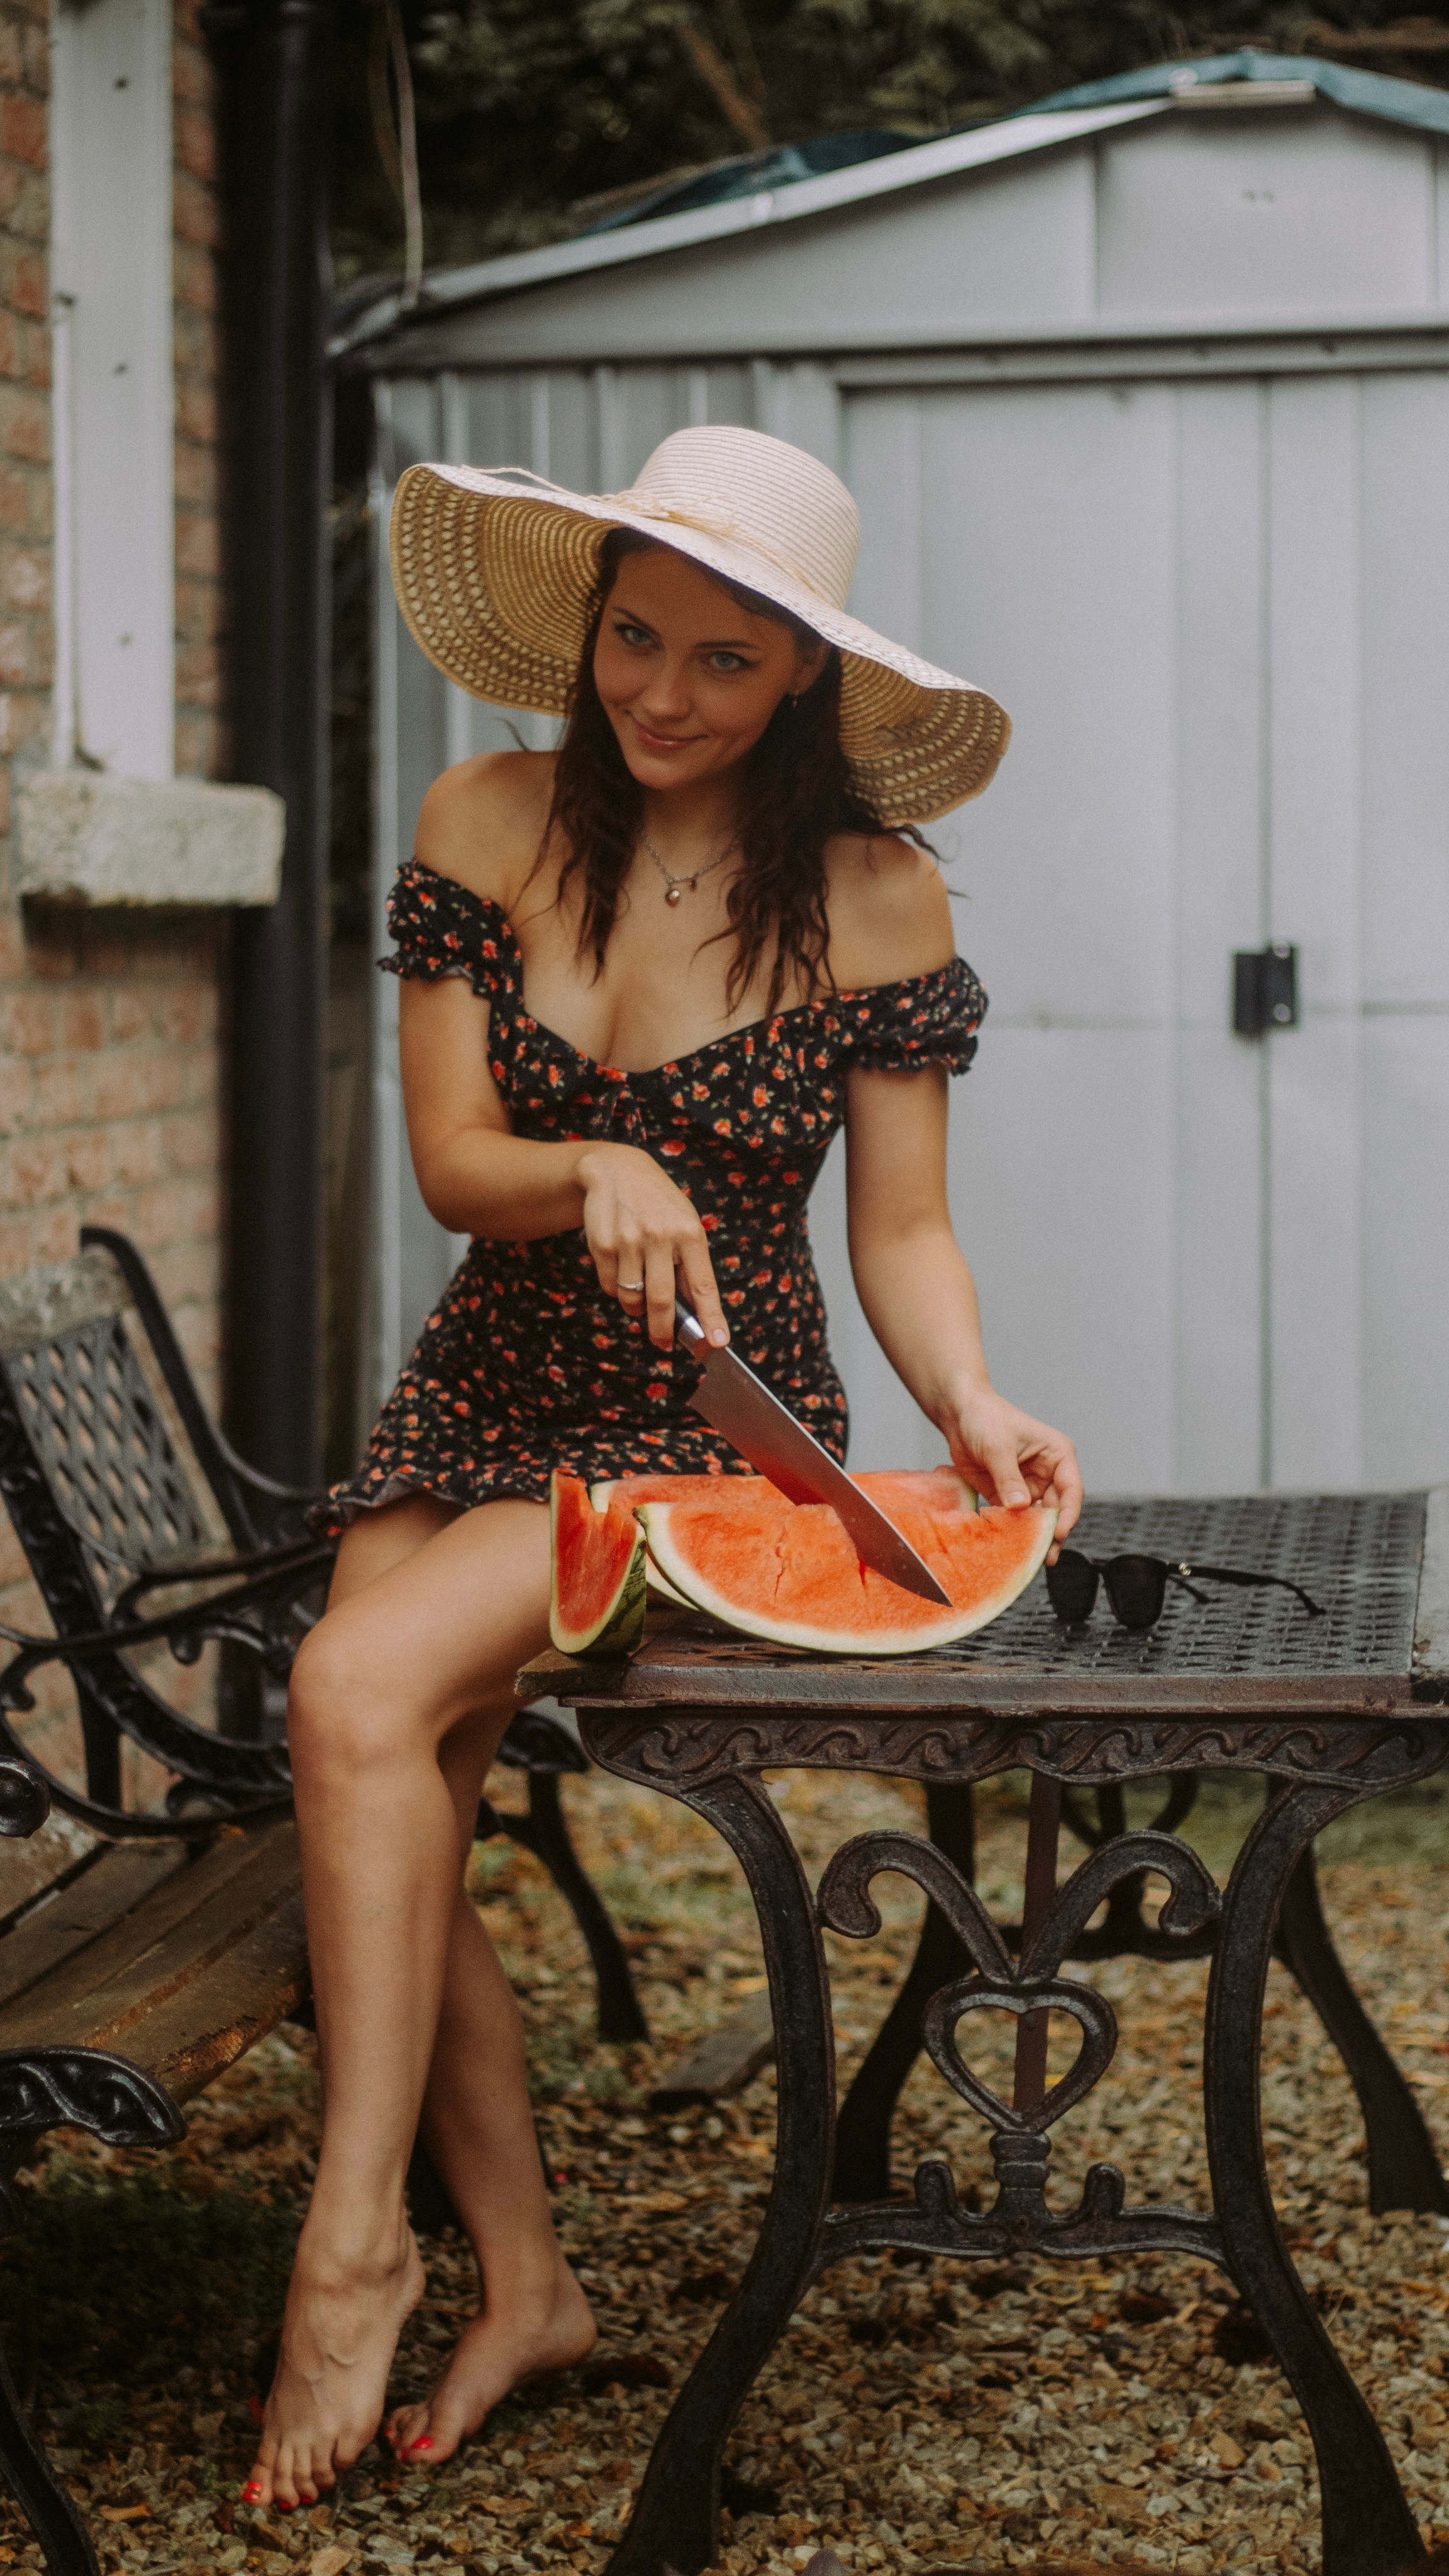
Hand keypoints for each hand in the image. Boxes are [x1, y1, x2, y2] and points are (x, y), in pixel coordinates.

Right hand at [575, 1142, 728, 1351]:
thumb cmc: (659, 1205)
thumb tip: (694, 1313)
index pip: (703, 1285)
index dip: (711, 1317)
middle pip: (661, 1300)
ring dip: (636, 1307)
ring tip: (639, 1289)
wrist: (617, 1170)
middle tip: (664, 1343)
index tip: (718, 1342)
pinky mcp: (602, 1244)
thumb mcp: (684, 1224)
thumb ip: (689, 1264)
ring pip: (631, 1298)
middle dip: (663, 1330)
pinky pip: (609, 1287)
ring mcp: (629, 1240)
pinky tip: (621, 1266)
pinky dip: (616, 1288)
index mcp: (690, 1233)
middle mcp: (660, 1236)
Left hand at [935, 1380, 1082, 1559]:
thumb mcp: (997, 1447)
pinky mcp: (1008, 1496)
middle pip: (1057, 1510)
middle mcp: (1048, 1473)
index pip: (1071, 1490)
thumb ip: (1009, 1478)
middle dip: (1051, 1533)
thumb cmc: (985, 1418)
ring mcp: (1029, 1486)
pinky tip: (1010, 1548)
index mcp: (1057, 1455)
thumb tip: (1019, 1507)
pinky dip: (1014, 1533)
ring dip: (1033, 1537)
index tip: (1057, 1533)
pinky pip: (1016, 1519)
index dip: (1067, 1514)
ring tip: (1029, 1559)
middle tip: (1044, 1557)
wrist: (959, 1415)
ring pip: (1038, 1518)